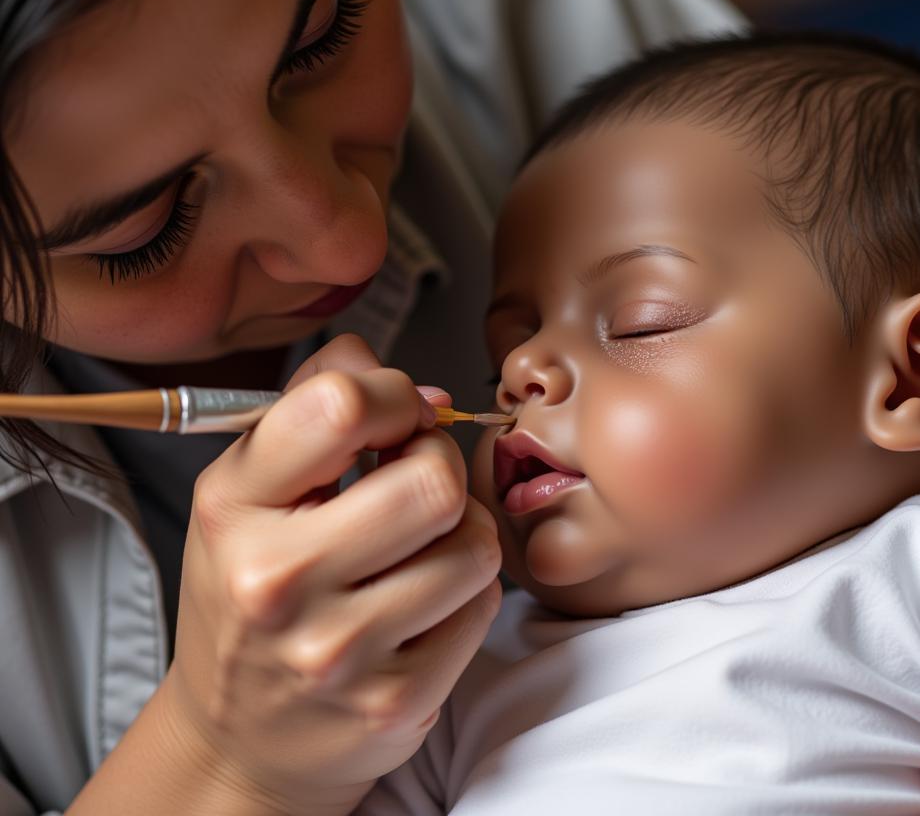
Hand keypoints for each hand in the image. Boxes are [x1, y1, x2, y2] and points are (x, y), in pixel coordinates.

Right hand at [157, 335, 502, 814]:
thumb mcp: (251, 488)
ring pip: (473, 543)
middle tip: (414, 478)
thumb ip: (319, 401)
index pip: (341, 406)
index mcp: (233, 506)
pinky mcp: (393, 702)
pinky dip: (466, 589)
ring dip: (460, 530)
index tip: (398, 414)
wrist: (239, 737)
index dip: (394, 393)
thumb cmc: (253, 591)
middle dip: (438, 463)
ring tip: (419, 543)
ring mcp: (337, 652)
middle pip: (432, 481)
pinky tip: (423, 599)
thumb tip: (419, 385)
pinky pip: (483, 604)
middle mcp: (276, 581)